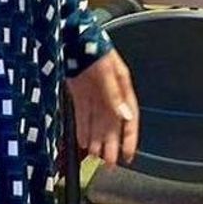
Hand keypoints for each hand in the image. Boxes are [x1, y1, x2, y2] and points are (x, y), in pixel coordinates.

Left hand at [66, 49, 138, 165]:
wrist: (72, 38)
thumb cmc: (94, 48)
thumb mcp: (107, 72)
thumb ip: (114, 94)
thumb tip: (124, 116)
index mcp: (123, 88)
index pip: (130, 118)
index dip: (130, 138)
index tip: (128, 155)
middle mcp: (110, 95)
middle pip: (113, 125)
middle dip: (112, 145)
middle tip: (109, 165)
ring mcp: (94, 96)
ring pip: (98, 124)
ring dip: (98, 141)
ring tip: (96, 158)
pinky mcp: (80, 95)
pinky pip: (83, 117)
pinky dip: (84, 130)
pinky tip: (84, 142)